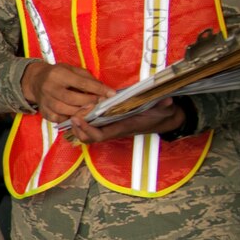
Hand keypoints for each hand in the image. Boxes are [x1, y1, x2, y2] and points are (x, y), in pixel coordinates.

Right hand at [22, 61, 111, 124]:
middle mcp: (49, 87)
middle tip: (99, 102)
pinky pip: (58, 119)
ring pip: (65, 110)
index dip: (98, 89)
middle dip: (89, 102)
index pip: (81, 83)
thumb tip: (104, 90)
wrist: (35, 81)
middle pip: (72, 98)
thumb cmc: (59, 74)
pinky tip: (76, 114)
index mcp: (58, 74)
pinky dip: (69, 118)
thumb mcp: (72, 70)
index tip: (111, 94)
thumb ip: (87, 79)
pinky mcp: (43, 111)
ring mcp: (45, 100)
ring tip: (90, 109)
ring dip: (81, 111)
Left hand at [68, 98, 182, 146]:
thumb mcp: (164, 109)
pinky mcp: (111, 123)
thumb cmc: (161, 114)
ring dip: (78, 126)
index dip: (87, 129)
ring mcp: (111, 127)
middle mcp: (114, 130)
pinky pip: (93, 126)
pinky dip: (84, 121)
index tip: (78, 118)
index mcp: (123, 127)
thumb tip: (167, 101)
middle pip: (88, 137)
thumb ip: (164, 106)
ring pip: (88, 134)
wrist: (164, 119)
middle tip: (72, 114)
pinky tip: (80, 110)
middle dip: (78, 128)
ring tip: (73, 112)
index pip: (100, 135)